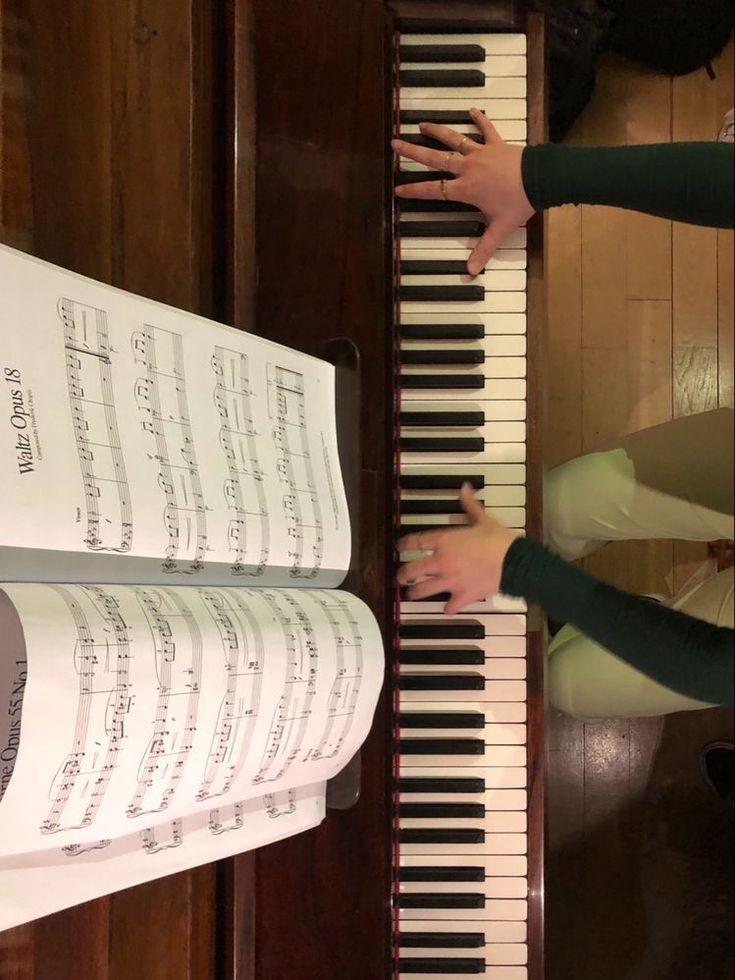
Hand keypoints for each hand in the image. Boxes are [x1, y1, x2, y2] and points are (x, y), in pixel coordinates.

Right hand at [392, 108, 534, 275]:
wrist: (542, 178)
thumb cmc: (519, 203)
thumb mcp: (500, 229)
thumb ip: (484, 249)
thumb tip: (470, 271)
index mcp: (465, 189)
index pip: (434, 190)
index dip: (415, 190)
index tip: (398, 188)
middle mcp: (468, 168)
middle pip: (435, 159)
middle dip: (413, 152)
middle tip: (395, 144)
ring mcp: (481, 153)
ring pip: (453, 140)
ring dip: (437, 131)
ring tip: (421, 124)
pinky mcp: (496, 144)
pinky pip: (485, 128)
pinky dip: (478, 118)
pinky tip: (470, 109)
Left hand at [397, 483, 517, 613]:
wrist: (514, 562)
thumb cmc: (498, 539)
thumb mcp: (482, 518)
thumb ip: (469, 504)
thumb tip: (465, 487)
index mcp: (444, 542)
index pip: (417, 542)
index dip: (405, 544)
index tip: (400, 546)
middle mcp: (442, 562)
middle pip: (413, 569)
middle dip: (403, 574)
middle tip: (400, 576)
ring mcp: (451, 581)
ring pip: (424, 590)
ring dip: (416, 592)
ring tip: (411, 593)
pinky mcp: (463, 596)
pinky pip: (450, 606)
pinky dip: (448, 608)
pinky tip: (446, 609)